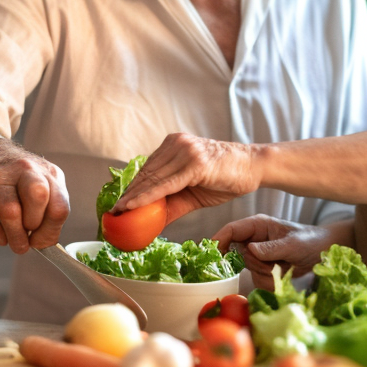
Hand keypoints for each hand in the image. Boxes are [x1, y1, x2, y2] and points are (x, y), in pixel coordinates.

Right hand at [0, 139, 69, 254]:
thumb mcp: (42, 184)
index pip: (59, 207)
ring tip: (13, 242)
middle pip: (38, 198)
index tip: (41, 241)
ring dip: (13, 237)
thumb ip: (48, 210)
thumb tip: (43, 243)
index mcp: (48, 172)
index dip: (51, 232)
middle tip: (27, 237)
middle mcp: (24, 169)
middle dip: (34, 226)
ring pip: (10, 212)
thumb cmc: (17, 178)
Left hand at [114, 133, 262, 221]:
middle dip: (128, 196)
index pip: (147, 170)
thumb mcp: (193, 193)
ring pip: (152, 178)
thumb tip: (150, 222)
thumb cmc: (226, 178)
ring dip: (133, 198)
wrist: (254, 168)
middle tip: (112, 214)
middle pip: (145, 174)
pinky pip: (165, 183)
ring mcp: (185, 151)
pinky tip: (133, 206)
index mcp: (174, 146)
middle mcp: (176, 144)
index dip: (131, 190)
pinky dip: (147, 196)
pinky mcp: (194, 163)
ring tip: (118, 214)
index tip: (117, 206)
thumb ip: (171, 204)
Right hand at [213, 216, 350, 289]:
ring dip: (266, 273)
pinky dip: (271, 281)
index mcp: (258, 225)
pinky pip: (258, 280)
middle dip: (256, 264)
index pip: (232, 230)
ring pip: (248, 270)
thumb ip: (271, 247)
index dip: (219, 240)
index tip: (212, 254)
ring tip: (284, 266)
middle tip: (275, 263)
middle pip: (238, 255)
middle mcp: (254, 239)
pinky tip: (284, 274)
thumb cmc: (310, 240)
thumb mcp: (293, 244)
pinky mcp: (263, 268)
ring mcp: (258, 254)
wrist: (324, 252)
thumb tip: (250, 250)